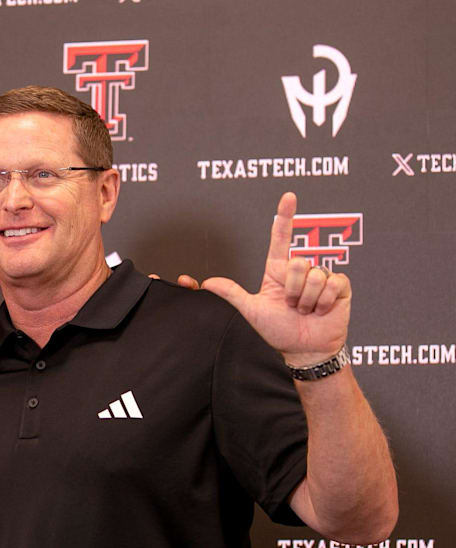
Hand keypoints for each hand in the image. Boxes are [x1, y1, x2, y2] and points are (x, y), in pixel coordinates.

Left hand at [194, 192, 350, 365]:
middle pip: (298, 262)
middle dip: (292, 288)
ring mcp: (321, 277)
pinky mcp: (339, 287)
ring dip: (307, 299)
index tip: (288, 197)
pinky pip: (331, 283)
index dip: (285, 217)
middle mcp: (300, 271)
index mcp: (278, 271)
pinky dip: (322, 301)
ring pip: (314, 274)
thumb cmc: (277, 331)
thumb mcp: (252, 311)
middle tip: (291, 306)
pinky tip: (321, 311)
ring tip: (305, 310)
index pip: (281, 238)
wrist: (303, 350)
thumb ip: (232, 294)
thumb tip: (207, 282)